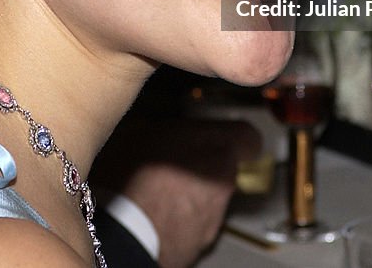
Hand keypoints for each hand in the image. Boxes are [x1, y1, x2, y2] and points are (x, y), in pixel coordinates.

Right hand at [95, 117, 260, 267]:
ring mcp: (213, 216)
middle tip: (172, 159)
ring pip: (208, 197)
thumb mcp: (139, 130)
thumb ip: (164, 127)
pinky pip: (193, 223)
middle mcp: (222, 182)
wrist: (123, 230)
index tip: (221, 134)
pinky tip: (152, 211)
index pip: (248, 137)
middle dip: (201, 163)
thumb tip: (155, 128)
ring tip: (154, 188)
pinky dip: (179, 218)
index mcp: (217, 146)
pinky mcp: (199, 243)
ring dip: (189, 192)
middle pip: (224, 167)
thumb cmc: (131, 178)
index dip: (235, 136)